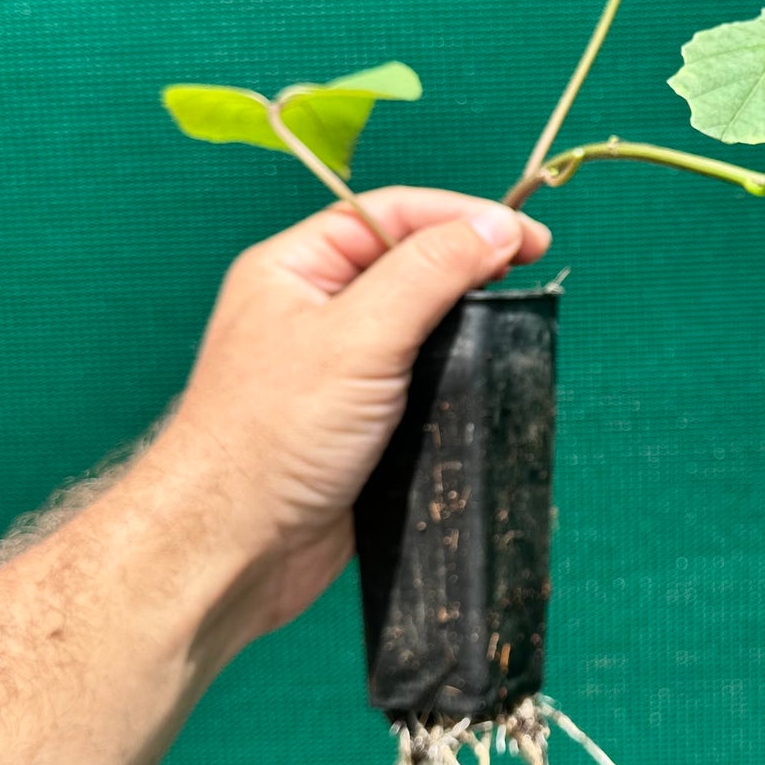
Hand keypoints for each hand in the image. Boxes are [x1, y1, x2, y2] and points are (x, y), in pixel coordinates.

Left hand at [144, 188, 549, 655]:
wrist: (236, 549)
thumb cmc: (269, 438)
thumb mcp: (358, 336)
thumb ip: (430, 272)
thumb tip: (494, 226)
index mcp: (295, 269)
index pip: (391, 214)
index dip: (462, 216)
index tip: (526, 236)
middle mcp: (315, 309)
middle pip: (411, 261)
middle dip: (470, 262)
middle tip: (529, 272)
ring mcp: (339, 367)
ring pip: (422, 322)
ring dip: (468, 322)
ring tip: (512, 323)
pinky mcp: (361, 420)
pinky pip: (423, 378)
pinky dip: (459, 373)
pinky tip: (485, 377)